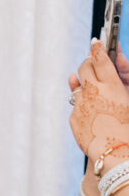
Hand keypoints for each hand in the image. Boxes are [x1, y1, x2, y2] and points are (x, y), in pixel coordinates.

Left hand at [71, 40, 128, 157]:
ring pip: (79, 86)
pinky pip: (77, 105)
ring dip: (86, 85)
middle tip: (94, 64)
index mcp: (112, 86)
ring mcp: (81, 105)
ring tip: (98, 92)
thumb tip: (106, 63)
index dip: (98, 48)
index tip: (96, 41)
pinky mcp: (74, 118)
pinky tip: (95, 112)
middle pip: (85, 68)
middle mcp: (93, 93)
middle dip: (89, 64)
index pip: (101, 59)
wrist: (118, 153)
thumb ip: (121, 80)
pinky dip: (84, 104)